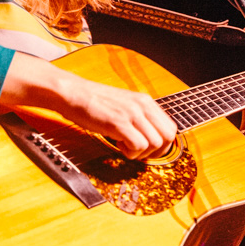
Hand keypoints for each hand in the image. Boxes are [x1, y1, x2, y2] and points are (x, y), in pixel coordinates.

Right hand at [63, 78, 177, 159]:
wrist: (73, 93)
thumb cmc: (94, 102)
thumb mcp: (124, 105)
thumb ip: (140, 117)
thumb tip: (150, 138)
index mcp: (146, 101)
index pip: (171, 127)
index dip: (163, 144)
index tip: (148, 148)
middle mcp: (142, 105)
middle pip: (168, 136)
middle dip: (156, 151)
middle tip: (138, 151)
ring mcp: (132, 113)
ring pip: (155, 143)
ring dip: (140, 152)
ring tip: (123, 145)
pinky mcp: (118, 122)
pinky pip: (138, 145)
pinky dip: (130, 152)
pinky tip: (116, 143)